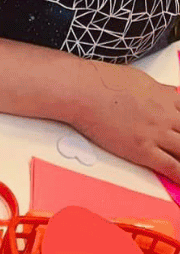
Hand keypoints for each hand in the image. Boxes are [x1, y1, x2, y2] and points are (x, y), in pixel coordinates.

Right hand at [74, 61, 179, 182]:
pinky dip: (179, 176)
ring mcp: (155, 133)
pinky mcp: (143, 150)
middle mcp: (165, 115)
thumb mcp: (138, 78)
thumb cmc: (102, 81)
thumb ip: (158, 89)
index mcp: (165, 96)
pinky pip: (171, 167)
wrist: (82, 91)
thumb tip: (166, 93)